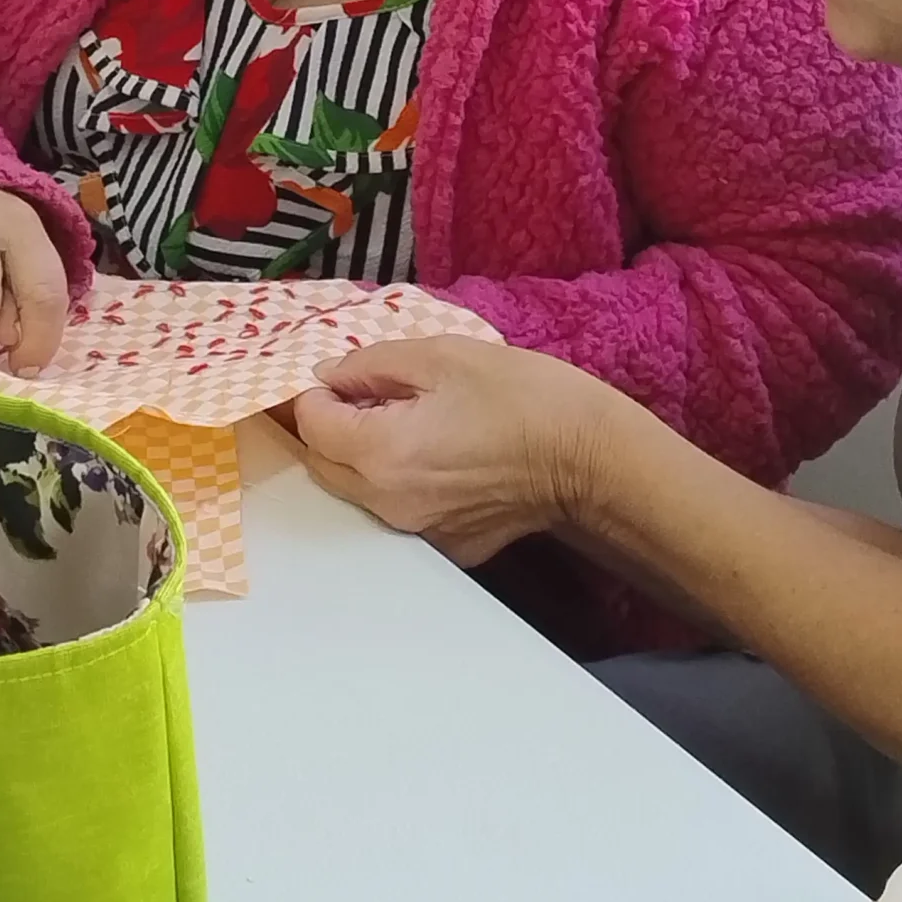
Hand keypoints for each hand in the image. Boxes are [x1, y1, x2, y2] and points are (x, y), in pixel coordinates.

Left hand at [291, 336, 620, 565]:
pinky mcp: (445, 546)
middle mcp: (387, 503)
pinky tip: (436, 456)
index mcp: (382, 452)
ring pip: (356, 492)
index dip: (317, 392)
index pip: (311, 424)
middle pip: (323, 464)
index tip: (343, 375)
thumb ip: (372, 363)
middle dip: (330, 427)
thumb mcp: (444, 355)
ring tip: (402, 421)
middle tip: (365, 394)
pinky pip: (397, 510)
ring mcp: (417, 532)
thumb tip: (329, 374)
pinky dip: (397, 482)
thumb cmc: (523, 396)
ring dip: (359, 457)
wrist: (590, 458)